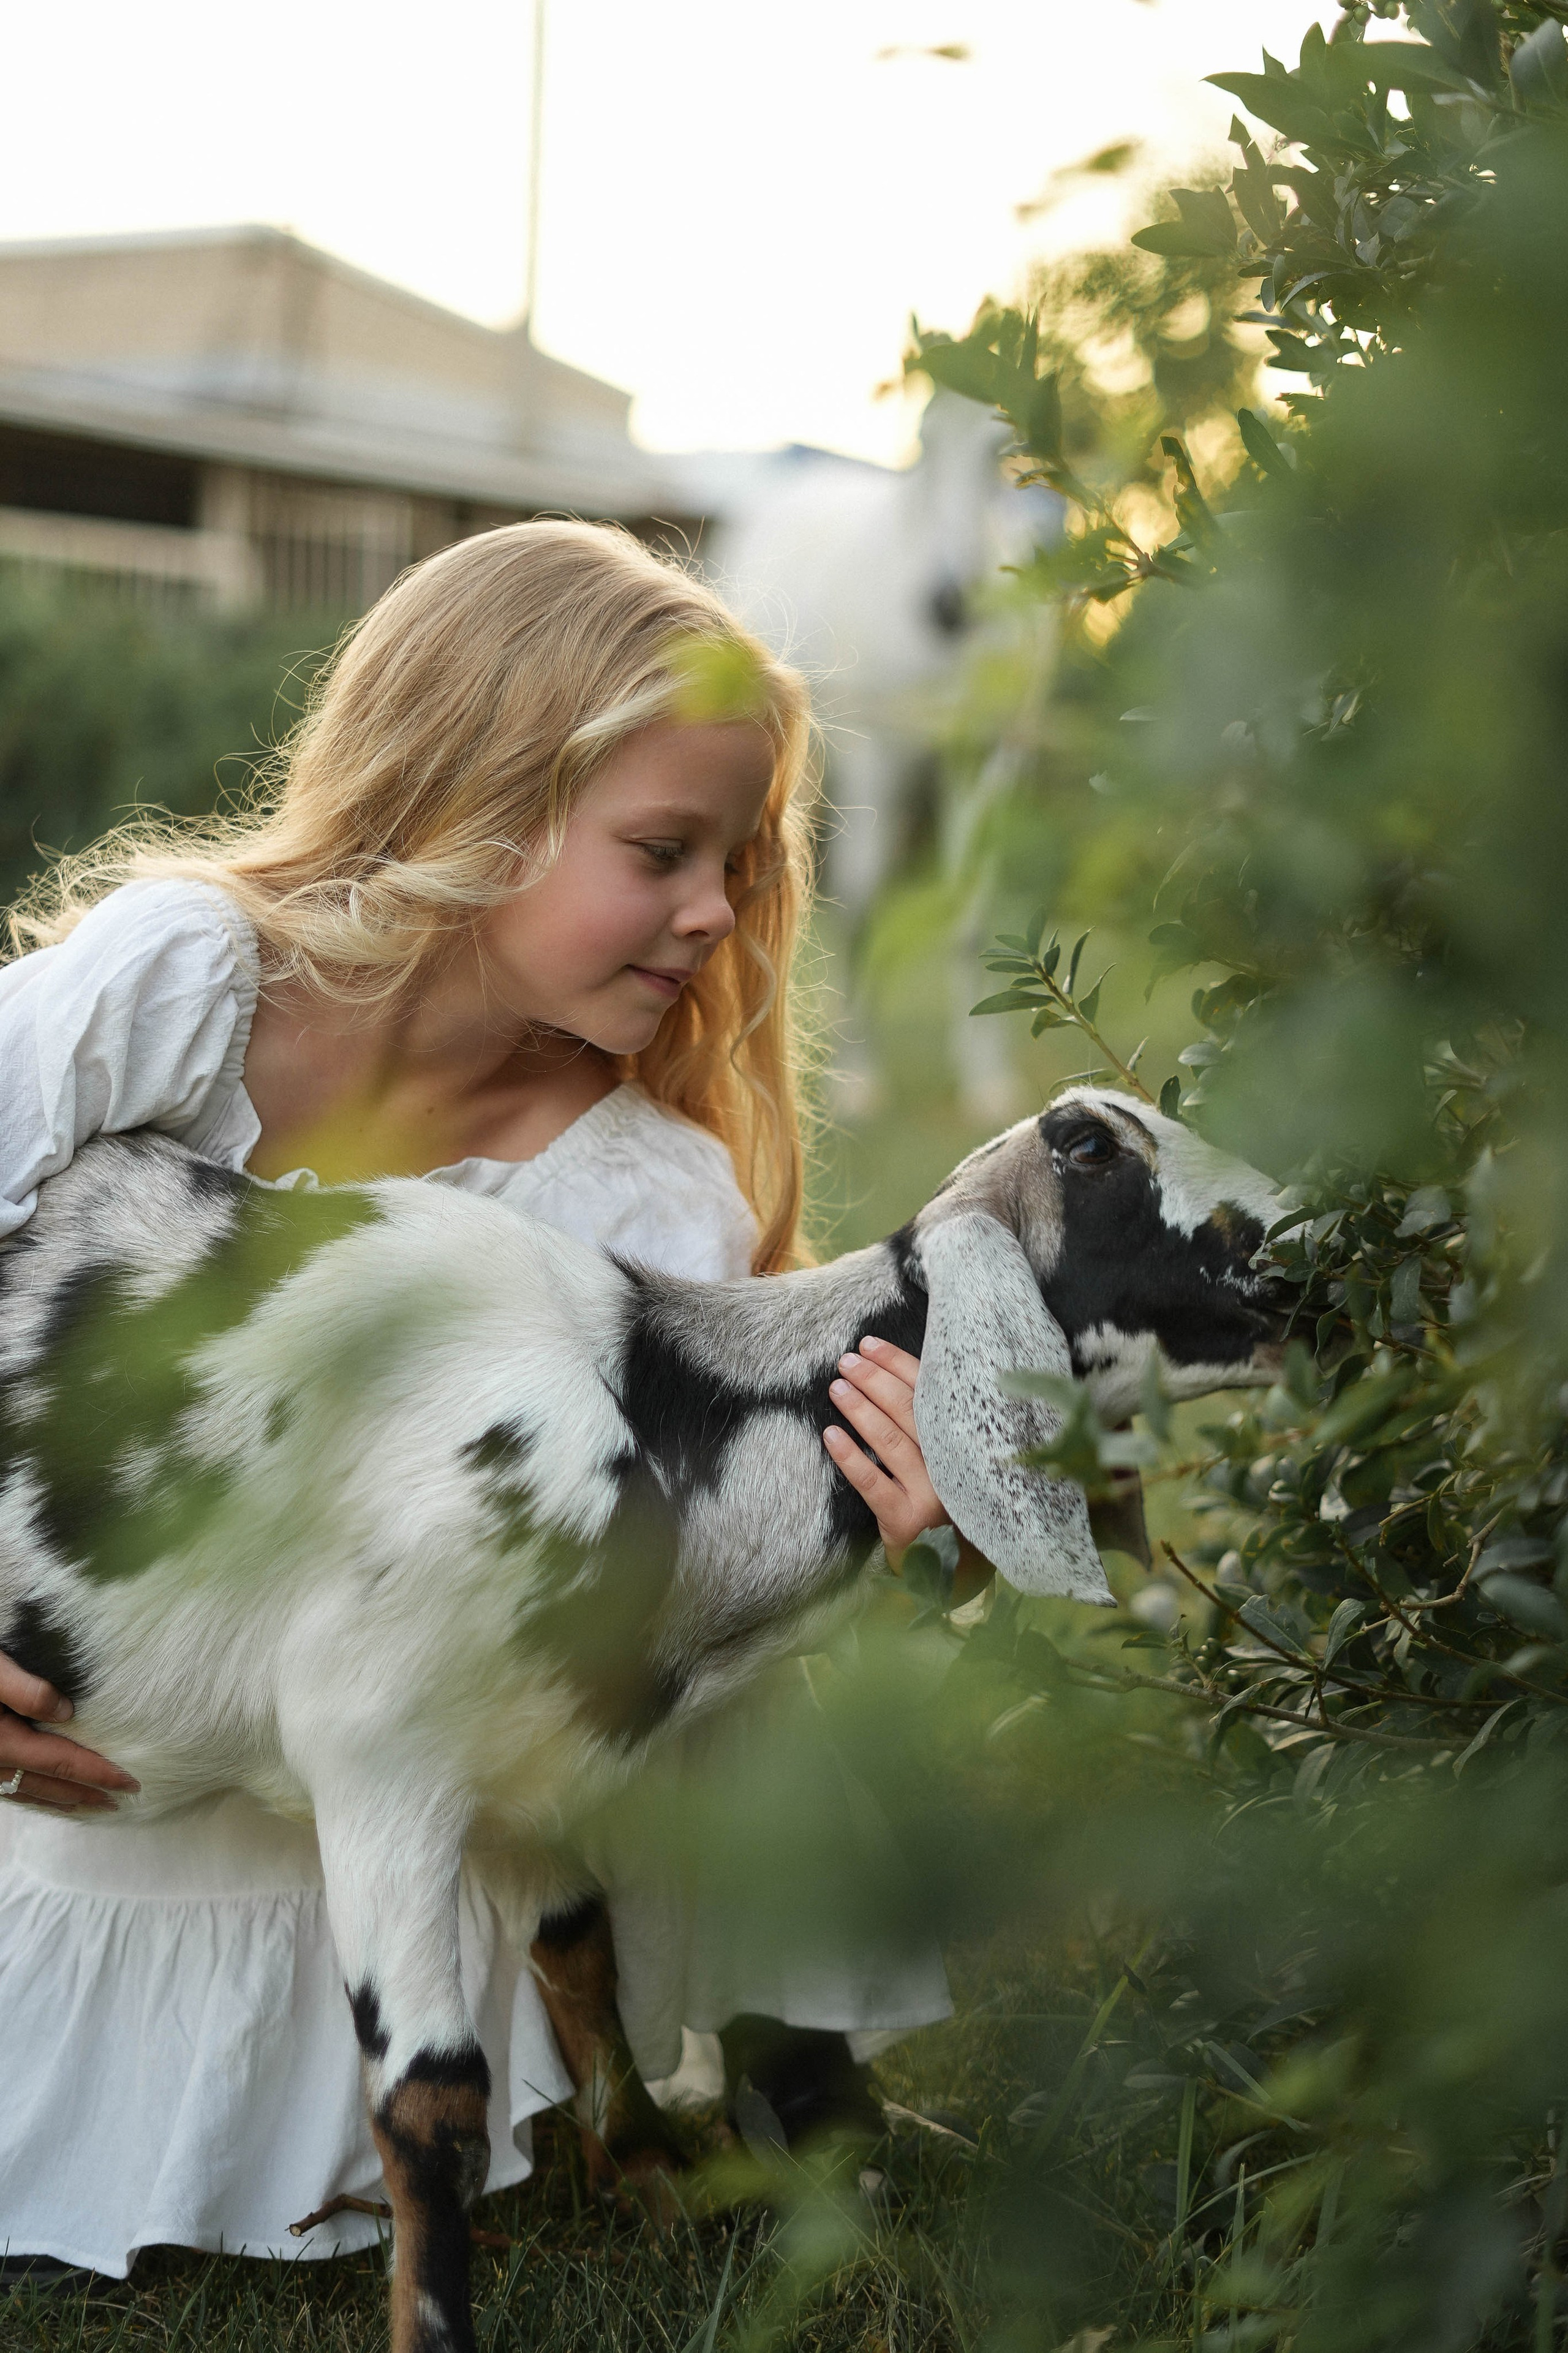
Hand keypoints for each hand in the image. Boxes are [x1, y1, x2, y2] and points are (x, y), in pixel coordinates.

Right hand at [0, 1652, 137, 1812]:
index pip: (62, 1761)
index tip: (132, 1782)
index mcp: (0, 1741)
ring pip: (23, 1791)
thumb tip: (67, 1711)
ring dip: (58, 1799)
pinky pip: (4, 1787)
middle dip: (85, 1795)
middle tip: (121, 1800)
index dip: (99, 1773)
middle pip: (45, 1785)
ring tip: (87, 1804)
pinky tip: (38, 1790)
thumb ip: (25, 1689)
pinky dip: (29, 1793)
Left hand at [822, 1334, 948, 1563]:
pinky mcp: (905, 1520)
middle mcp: (953, 1465)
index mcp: (964, 1442)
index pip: (930, 1393)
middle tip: (846, 1361)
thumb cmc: (942, 1499)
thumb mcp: (946, 1459)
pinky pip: (872, 1482)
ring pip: (891, 1441)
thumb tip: (888, 1373)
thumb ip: (929, 1423)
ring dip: (860, 1409)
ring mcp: (930, 1495)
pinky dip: (850, 1456)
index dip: (897, 1364)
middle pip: (910, 1412)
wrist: (950, 1567)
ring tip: (836, 1387)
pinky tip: (830, 1434)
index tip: (869, 1345)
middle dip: (874, 1380)